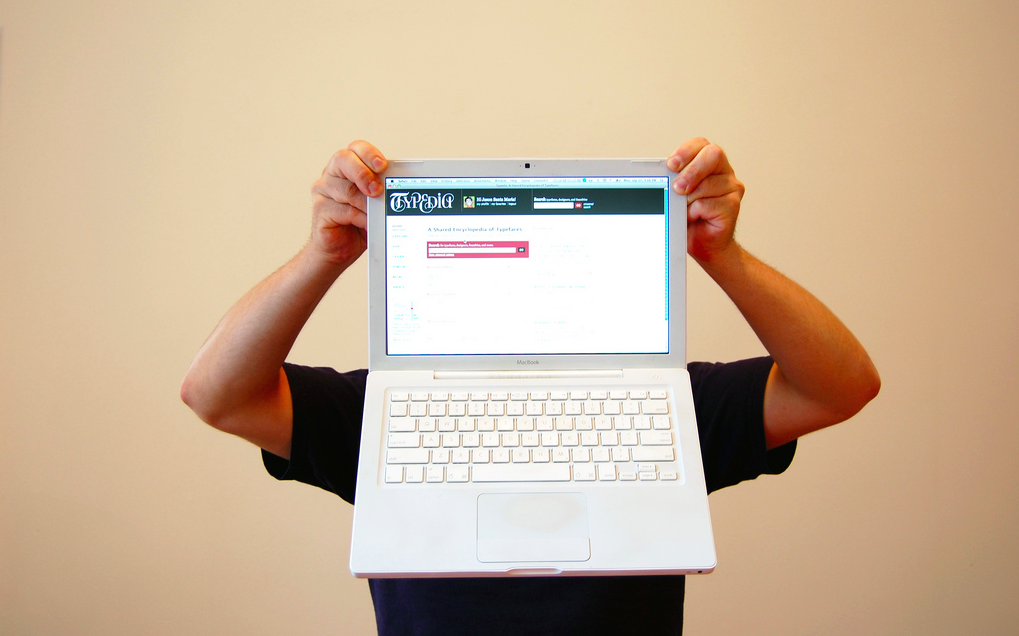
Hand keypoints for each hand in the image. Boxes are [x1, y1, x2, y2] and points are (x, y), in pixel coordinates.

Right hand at [308, 140, 388, 266]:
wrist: (338, 250)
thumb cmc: (357, 225)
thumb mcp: (374, 205)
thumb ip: (381, 192)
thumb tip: (397, 187)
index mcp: (346, 167)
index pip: (355, 149)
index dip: (369, 154)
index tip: (383, 166)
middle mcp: (331, 175)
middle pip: (343, 159)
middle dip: (363, 173)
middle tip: (377, 190)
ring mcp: (322, 192)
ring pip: (346, 189)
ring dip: (366, 203)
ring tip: (377, 213)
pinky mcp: (320, 210)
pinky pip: (343, 210)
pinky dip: (360, 218)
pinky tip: (367, 223)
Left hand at [666, 138, 744, 263]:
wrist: (704, 243)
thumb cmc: (689, 217)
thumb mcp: (676, 195)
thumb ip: (674, 181)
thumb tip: (664, 177)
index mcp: (708, 161)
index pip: (700, 145)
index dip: (685, 152)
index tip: (671, 165)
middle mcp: (723, 170)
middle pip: (713, 155)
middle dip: (692, 170)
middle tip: (678, 187)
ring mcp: (732, 187)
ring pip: (707, 184)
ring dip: (688, 199)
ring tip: (684, 210)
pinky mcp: (733, 205)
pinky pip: (708, 204)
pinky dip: (695, 212)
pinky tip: (695, 218)